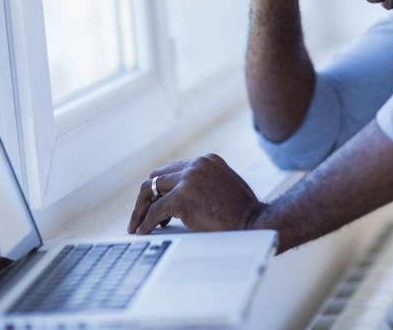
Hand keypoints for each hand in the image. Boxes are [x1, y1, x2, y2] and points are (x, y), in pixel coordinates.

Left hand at [127, 154, 265, 234]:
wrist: (256, 222)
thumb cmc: (245, 212)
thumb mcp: (225, 186)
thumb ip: (205, 184)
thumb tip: (186, 196)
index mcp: (206, 160)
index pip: (173, 170)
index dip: (161, 188)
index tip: (155, 202)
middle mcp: (196, 165)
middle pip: (157, 177)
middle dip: (146, 197)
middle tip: (140, 214)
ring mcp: (188, 180)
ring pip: (150, 190)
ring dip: (141, 209)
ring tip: (136, 225)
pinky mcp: (181, 198)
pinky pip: (155, 211)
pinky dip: (146, 223)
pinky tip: (142, 232)